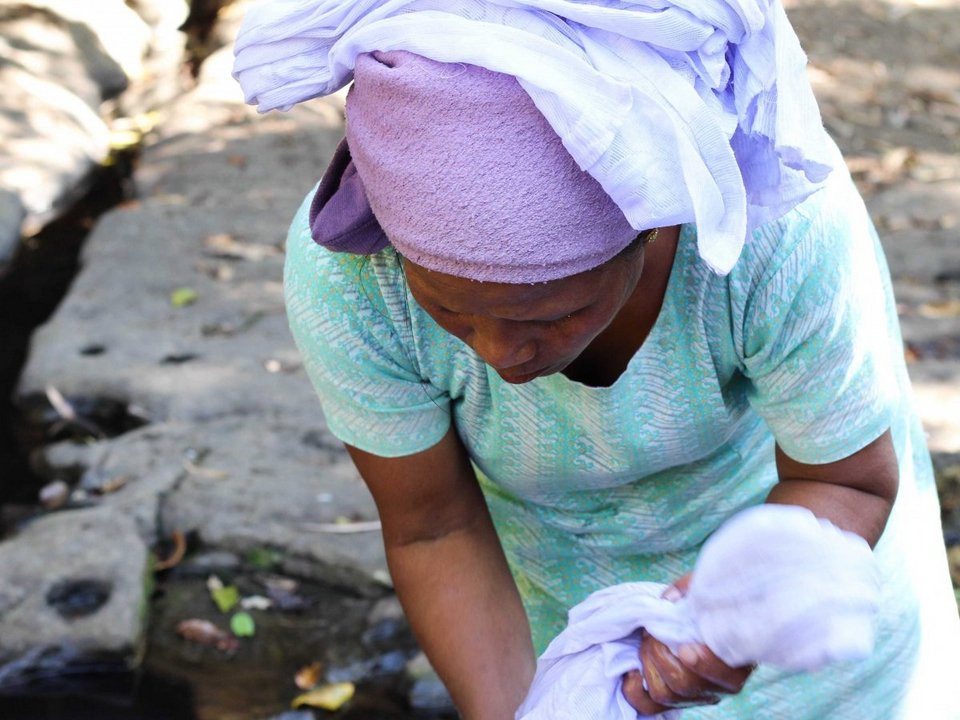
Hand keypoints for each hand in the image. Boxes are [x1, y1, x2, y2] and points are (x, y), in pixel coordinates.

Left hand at [621, 575, 754, 714]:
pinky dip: (634, 691)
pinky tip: (632, 671)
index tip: (685, 648)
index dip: (702, 664)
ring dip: (647, 666)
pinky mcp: (674, 699)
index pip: (724, 674)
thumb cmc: (709, 603)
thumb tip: (668, 600)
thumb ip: (690, 591)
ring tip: (646, 642)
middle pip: (685, 684)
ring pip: (665, 696)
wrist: (705, 618)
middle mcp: (718, 685)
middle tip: (651, 632)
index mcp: (735, 658)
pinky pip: (648, 706)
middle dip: (660, 654)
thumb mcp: (704, 588)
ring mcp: (696, 695)